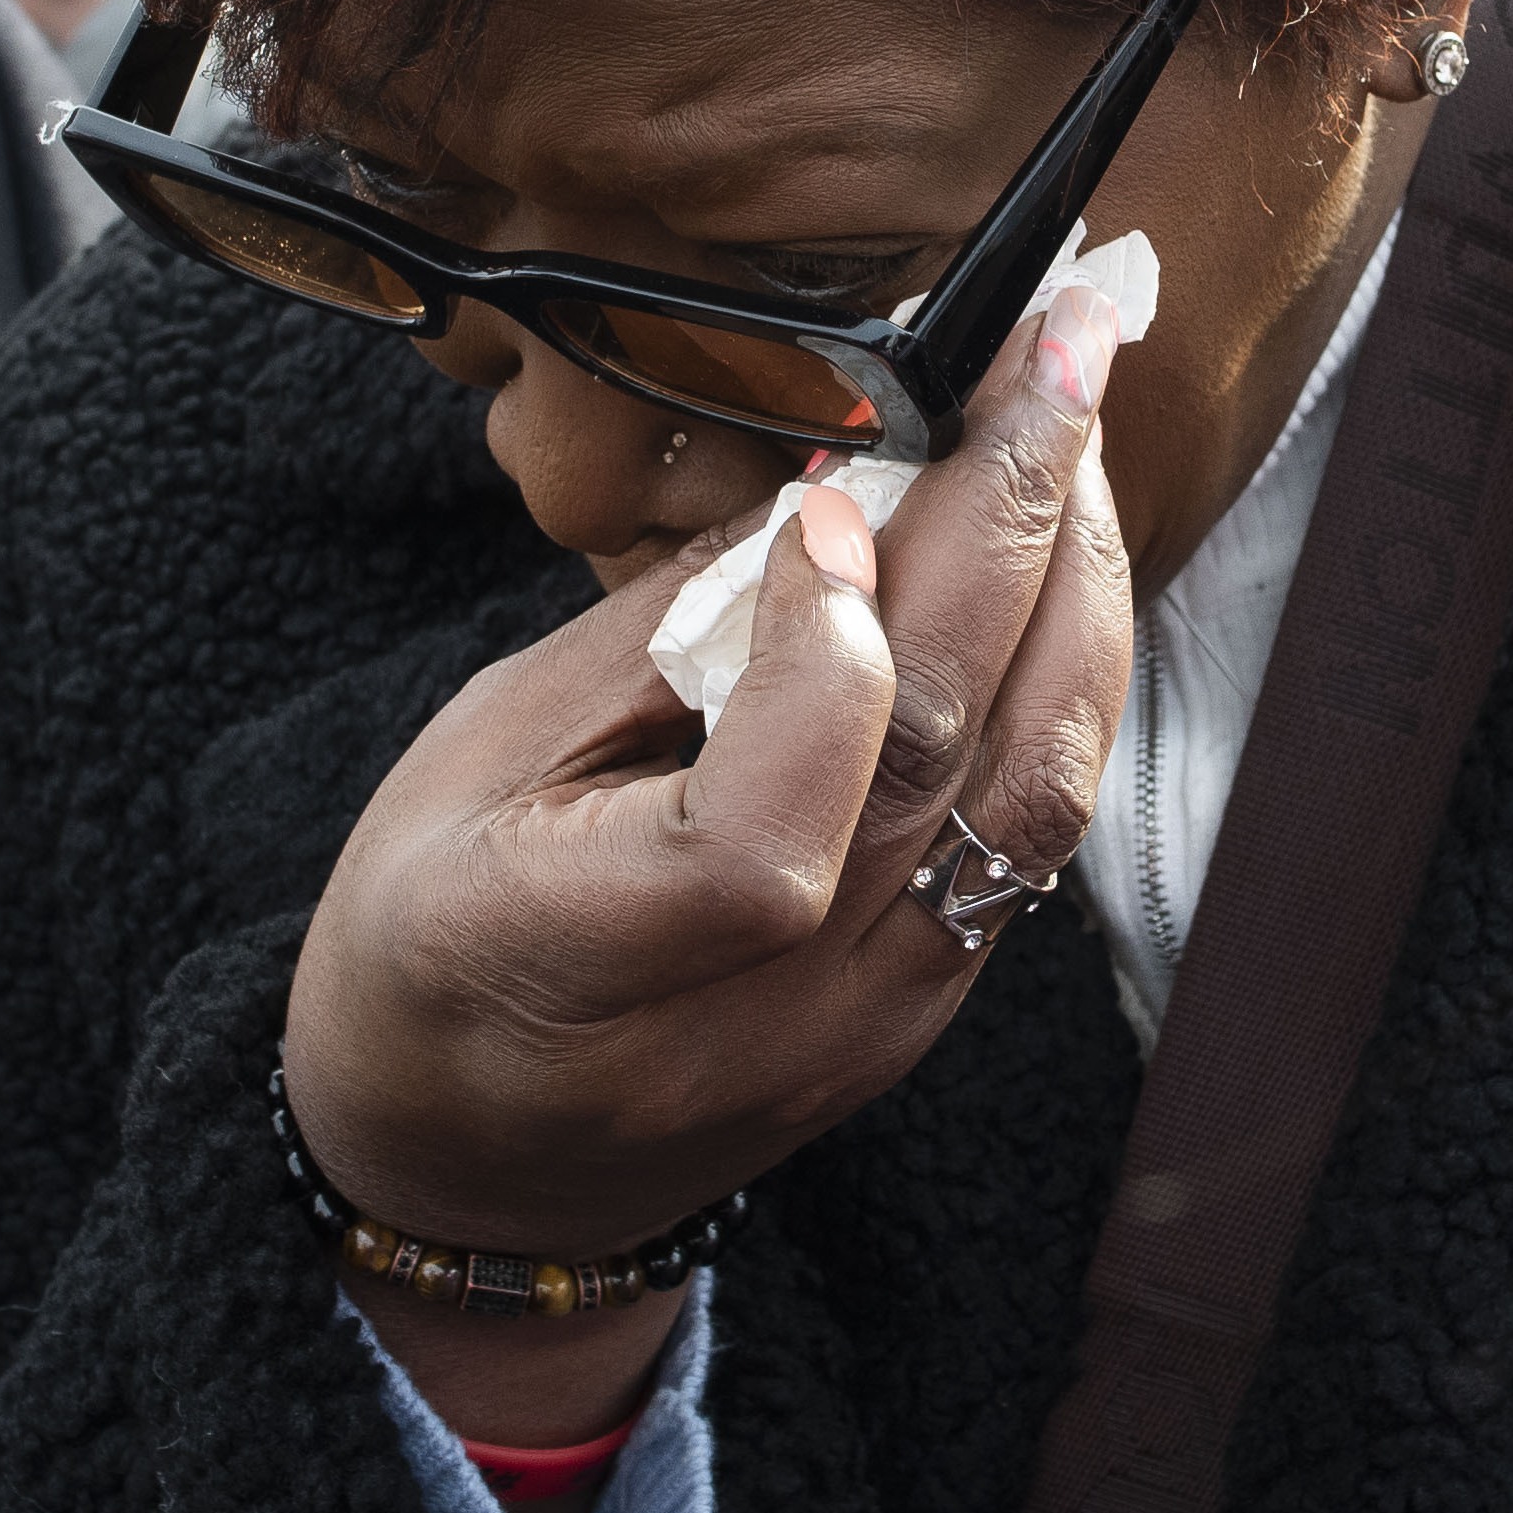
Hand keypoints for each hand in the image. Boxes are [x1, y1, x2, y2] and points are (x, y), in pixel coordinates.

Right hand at [282, 283, 1135, 1445]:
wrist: (478, 1167)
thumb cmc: (434, 935)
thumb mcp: (477, 761)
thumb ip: (659, 641)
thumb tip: (835, 487)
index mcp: (572, 964)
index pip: (764, 844)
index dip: (822, 667)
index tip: (825, 502)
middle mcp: (752, 1017)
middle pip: (942, 768)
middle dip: (1015, 524)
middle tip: (1059, 345)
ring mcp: (864, 1027)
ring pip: (1034, 798)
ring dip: (1078, 589)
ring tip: (1076, 427)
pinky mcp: (927, 1009)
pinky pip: (1035, 830)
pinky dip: (1064, 676)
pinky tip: (1059, 558)